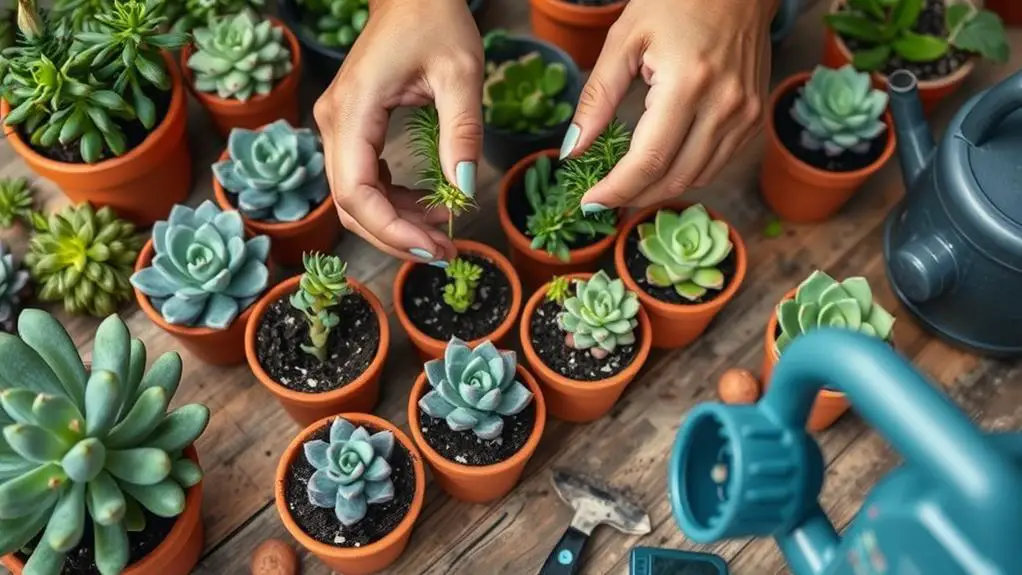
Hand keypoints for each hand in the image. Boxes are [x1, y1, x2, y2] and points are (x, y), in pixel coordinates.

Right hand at [313, 0, 482, 264]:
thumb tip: (464, 189)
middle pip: (350, 204)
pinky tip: (428, 205)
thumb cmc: (435, 20)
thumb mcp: (461, 73)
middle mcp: (334, 122)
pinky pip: (365, 180)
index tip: (433, 248)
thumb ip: (462, 131)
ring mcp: (339, 126)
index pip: (356, 192)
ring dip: (397, 222)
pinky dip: (395, 202)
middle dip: (396, 235)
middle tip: (444, 251)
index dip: (391, 230)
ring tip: (444, 230)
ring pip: (356, 197)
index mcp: (353, 110)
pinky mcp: (352, 129)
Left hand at [561, 0, 776, 211]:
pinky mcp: (753, 119)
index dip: (615, 190)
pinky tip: (661, 167)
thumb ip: (597, 98)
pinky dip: (685, 174)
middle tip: (603, 197)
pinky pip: (716, 163)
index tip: (589, 201)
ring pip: (697, 179)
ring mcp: (744, 116)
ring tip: (627, 186)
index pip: (647, 161)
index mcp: (687, 85)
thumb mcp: (623, 41)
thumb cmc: (675, 2)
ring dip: (658, 190)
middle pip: (673, 179)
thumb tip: (572, 149)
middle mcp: (723, 107)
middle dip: (633, 196)